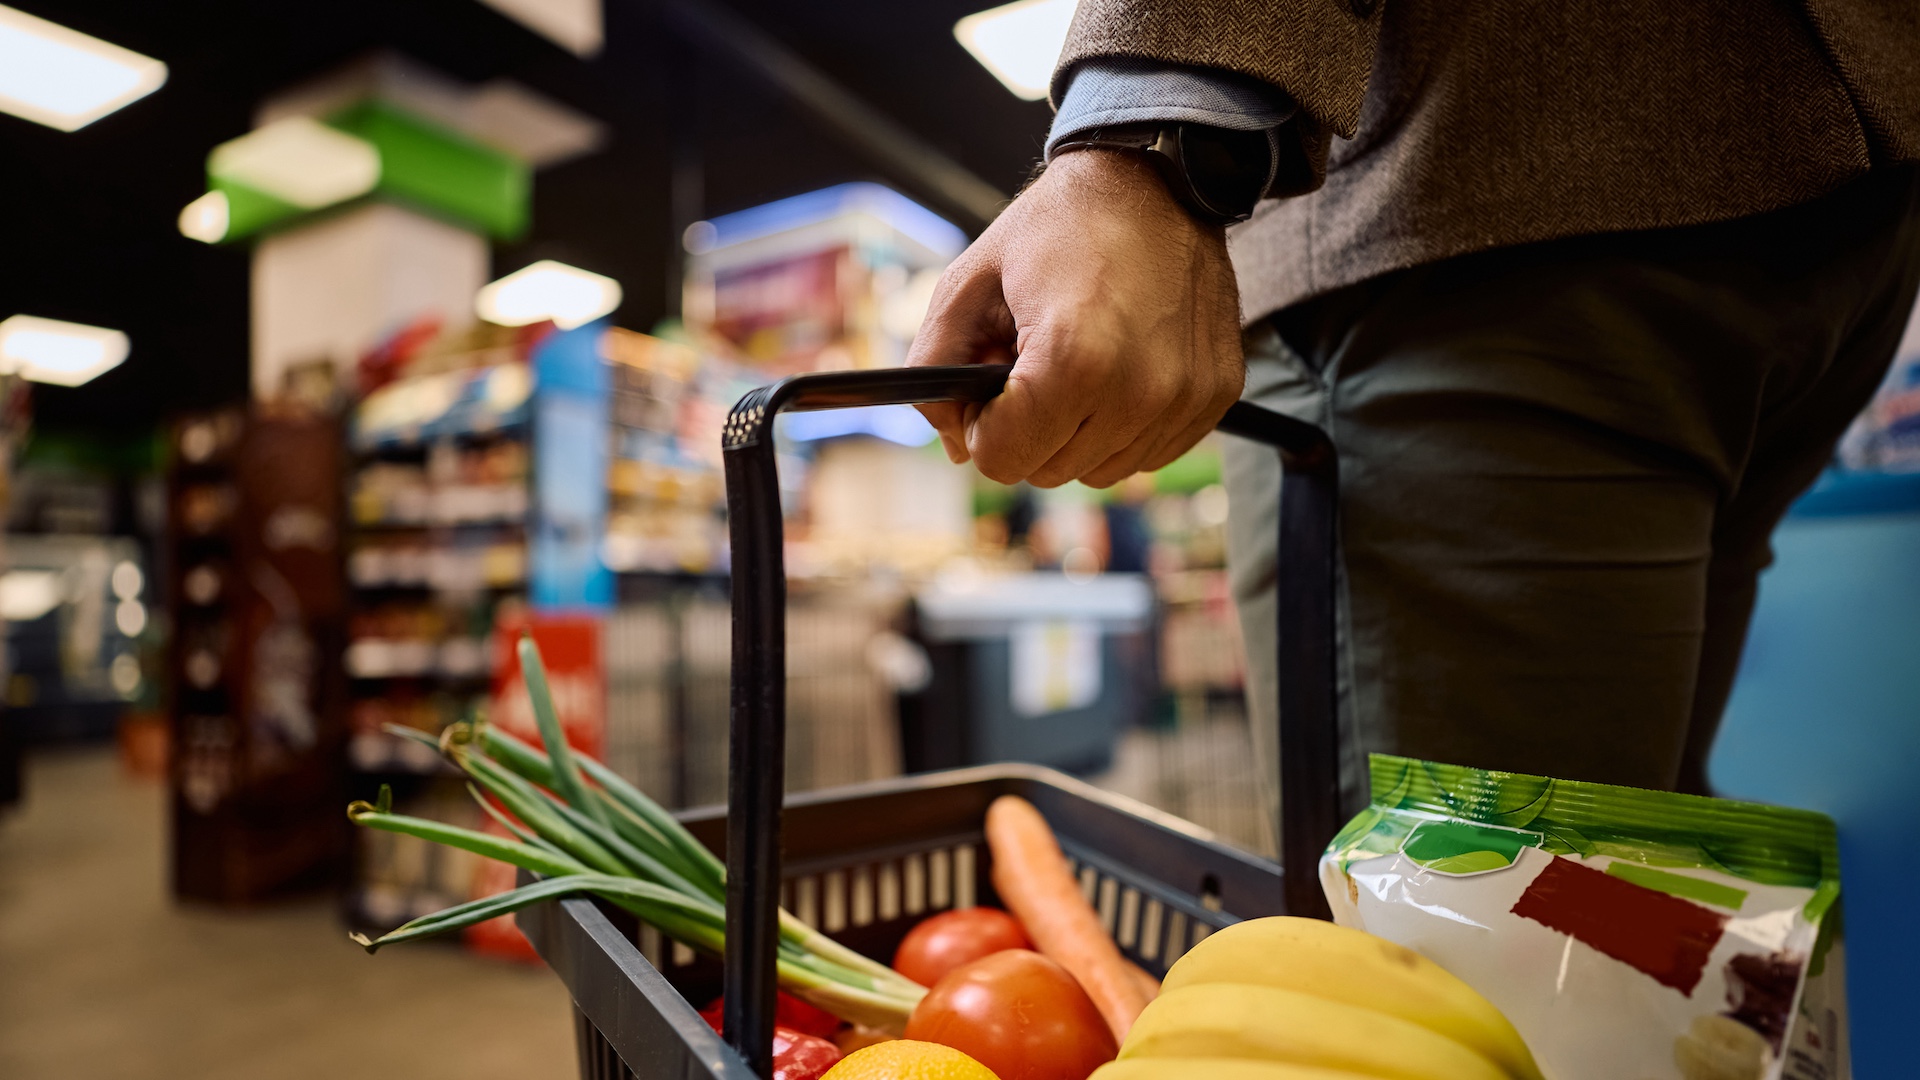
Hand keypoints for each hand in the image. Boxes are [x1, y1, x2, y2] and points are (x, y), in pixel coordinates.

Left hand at [908, 148, 1244, 488]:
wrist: (1158, 181)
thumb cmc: (1059, 226)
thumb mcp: (970, 280)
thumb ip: (937, 363)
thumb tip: (951, 439)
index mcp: (1074, 358)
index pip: (1002, 459)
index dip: (982, 425)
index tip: (992, 381)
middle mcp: (1139, 391)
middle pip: (1048, 471)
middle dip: (1026, 427)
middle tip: (1032, 363)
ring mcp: (1185, 398)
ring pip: (1098, 470)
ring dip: (1075, 431)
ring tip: (1079, 360)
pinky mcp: (1215, 397)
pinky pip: (1146, 453)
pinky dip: (1121, 425)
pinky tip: (1119, 367)